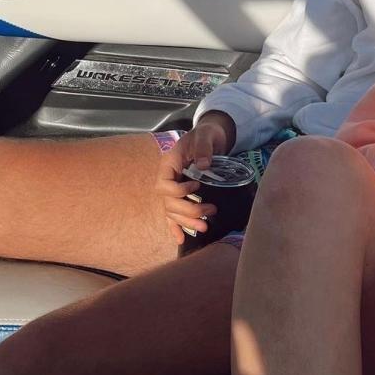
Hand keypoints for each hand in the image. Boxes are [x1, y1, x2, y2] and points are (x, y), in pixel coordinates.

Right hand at [154, 112, 234, 243]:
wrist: (211, 137)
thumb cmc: (206, 134)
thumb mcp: (205, 135)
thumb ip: (203, 147)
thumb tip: (202, 165)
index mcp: (169, 164)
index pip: (164, 185)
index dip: (178, 191)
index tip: (196, 188)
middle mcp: (168, 179)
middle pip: (169, 202)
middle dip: (187, 211)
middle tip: (210, 212)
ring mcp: (173, 188)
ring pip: (172, 211)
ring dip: (185, 222)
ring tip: (204, 227)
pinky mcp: (181, 195)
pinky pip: (173, 214)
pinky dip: (176, 227)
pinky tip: (180, 239)